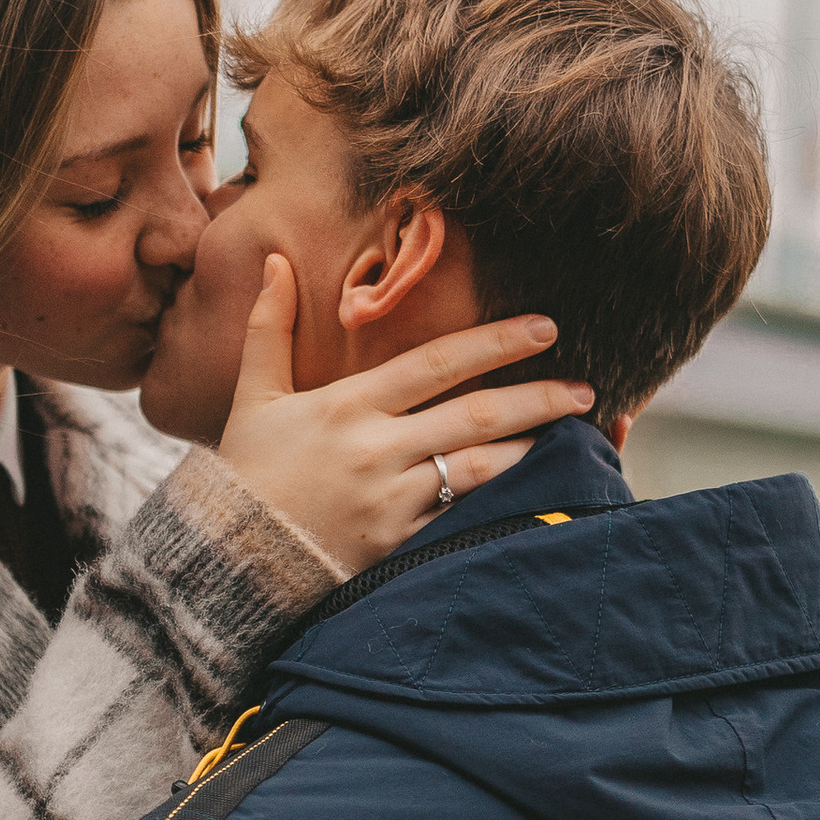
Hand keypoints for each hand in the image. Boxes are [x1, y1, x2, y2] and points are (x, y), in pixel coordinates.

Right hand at [215, 256, 592, 571]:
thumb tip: (275, 261)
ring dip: (532, 450)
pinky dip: (502, 503)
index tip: (544, 328)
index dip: (494, 342)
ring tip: (573, 436)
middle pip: (475, 415)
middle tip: (586, 388)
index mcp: (349, 405)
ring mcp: (392, 500)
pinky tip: (539, 490)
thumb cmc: (248, 473)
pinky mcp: (398, 545)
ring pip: (480, 469)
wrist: (232, 557)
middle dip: (537, 398)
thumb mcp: (254, 395)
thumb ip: (269, 327)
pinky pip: (463, 520)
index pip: (436, 363)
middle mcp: (377, 449)